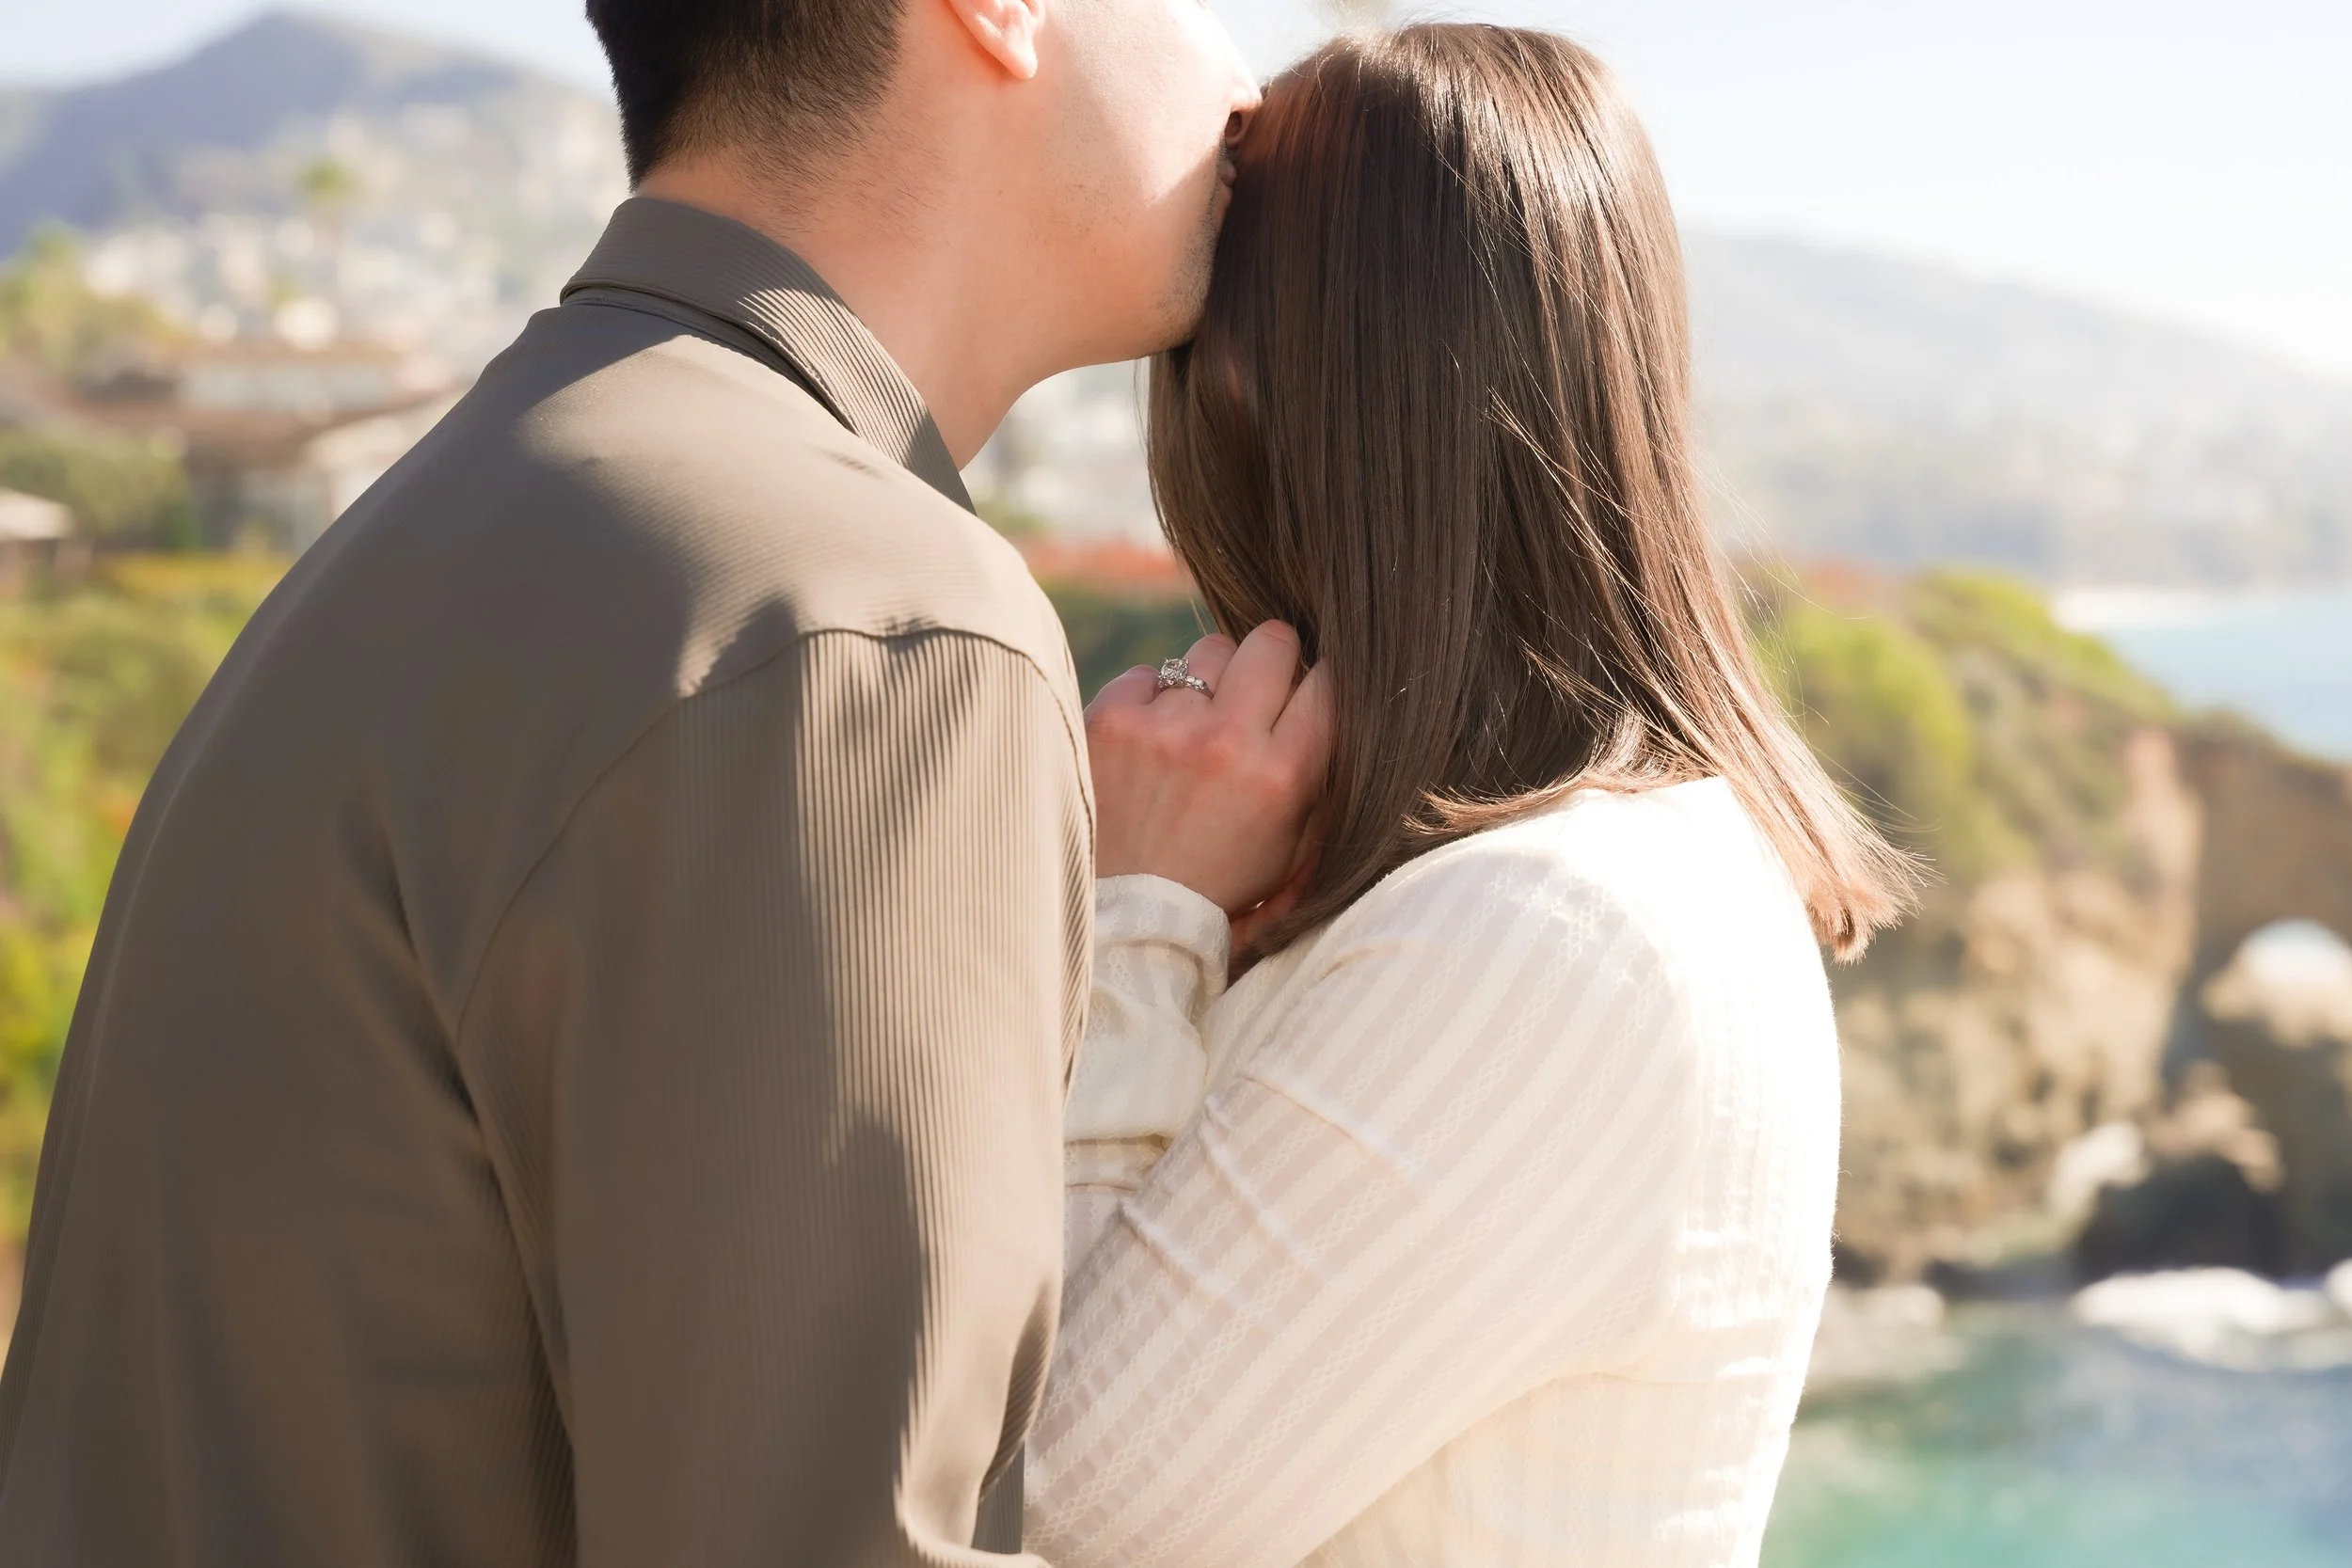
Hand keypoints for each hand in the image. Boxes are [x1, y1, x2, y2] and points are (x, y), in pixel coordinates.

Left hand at [1085, 623, 1333, 917]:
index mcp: (1282, 775)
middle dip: (1270, 663)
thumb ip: (1321, 777)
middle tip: (1254, 696)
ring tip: (1196, 731)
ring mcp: (1166, 726)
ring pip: (1209, 651)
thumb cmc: (1221, 885)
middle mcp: (1227, 741)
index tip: (1304, 698)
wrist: (1130, 917)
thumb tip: (1334, 702)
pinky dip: (1151, 702)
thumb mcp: (1295, 847)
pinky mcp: (1112, 720)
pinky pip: (1147, 674)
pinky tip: (1151, 744)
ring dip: (1209, 685)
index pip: (1328, 681)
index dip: (1319, 685)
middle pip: (1272, 640)